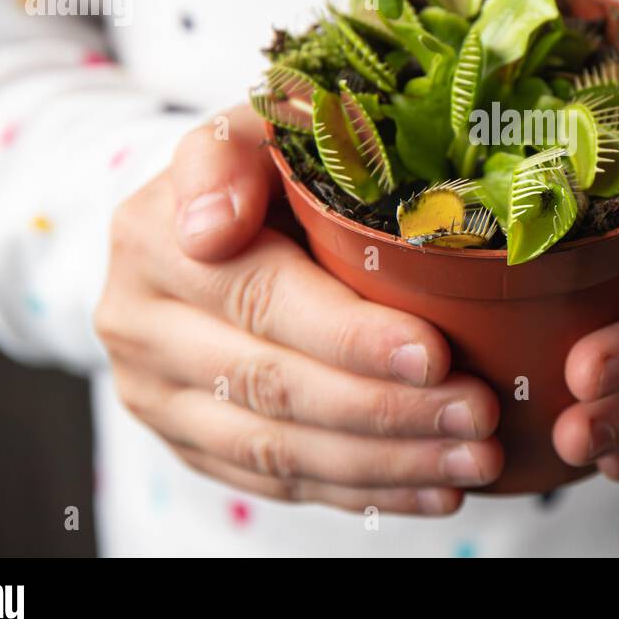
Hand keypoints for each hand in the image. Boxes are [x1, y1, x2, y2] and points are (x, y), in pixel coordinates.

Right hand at [93, 105, 502, 513]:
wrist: (199, 220)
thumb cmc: (255, 165)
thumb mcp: (250, 125)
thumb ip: (234, 151)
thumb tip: (211, 226)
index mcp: (155, 239)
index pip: (262, 299)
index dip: (350, 336)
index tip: (434, 354)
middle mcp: (140, 325)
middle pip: (273, 387)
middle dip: (387, 410)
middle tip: (478, 416)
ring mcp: (157, 395)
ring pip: (277, 451)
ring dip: (386, 462)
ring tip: (473, 462)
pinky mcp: (188, 443)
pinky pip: (277, 484)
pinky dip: (362, 492)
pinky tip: (433, 490)